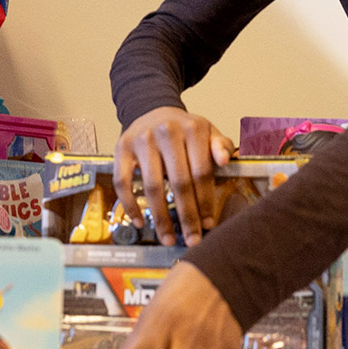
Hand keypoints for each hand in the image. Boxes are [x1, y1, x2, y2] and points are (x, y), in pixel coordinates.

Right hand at [113, 107, 235, 245]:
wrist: (152, 110)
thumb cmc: (183, 129)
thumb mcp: (208, 132)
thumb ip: (221, 146)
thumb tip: (225, 160)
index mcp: (193, 129)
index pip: (201, 172)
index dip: (205, 201)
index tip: (208, 223)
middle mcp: (166, 132)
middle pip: (179, 182)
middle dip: (187, 215)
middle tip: (192, 238)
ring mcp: (142, 140)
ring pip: (152, 186)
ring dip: (160, 217)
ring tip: (167, 237)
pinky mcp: (122, 148)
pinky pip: (123, 182)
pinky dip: (130, 204)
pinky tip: (139, 221)